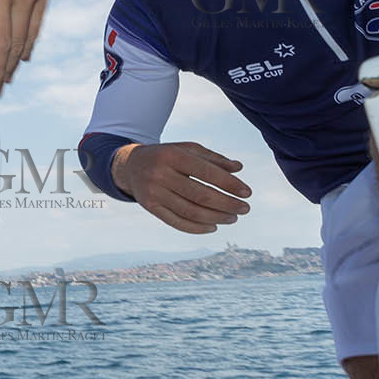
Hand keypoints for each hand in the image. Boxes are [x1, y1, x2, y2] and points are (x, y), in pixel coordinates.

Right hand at [112, 141, 250, 233]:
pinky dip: (198, 228)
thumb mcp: (187, 150)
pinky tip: (213, 226)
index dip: (230, 184)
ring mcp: (153, 193)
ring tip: (233, 217)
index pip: (207, 173)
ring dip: (216, 217)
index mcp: (172, 156)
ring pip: (191, 212)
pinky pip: (177, 222)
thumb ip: (213, 159)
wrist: (131, 166)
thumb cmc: (167, 156)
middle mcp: (160, 174)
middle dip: (227, 204)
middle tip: (245, 208)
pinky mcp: (150, 207)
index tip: (247, 193)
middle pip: (201, 195)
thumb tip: (239, 169)